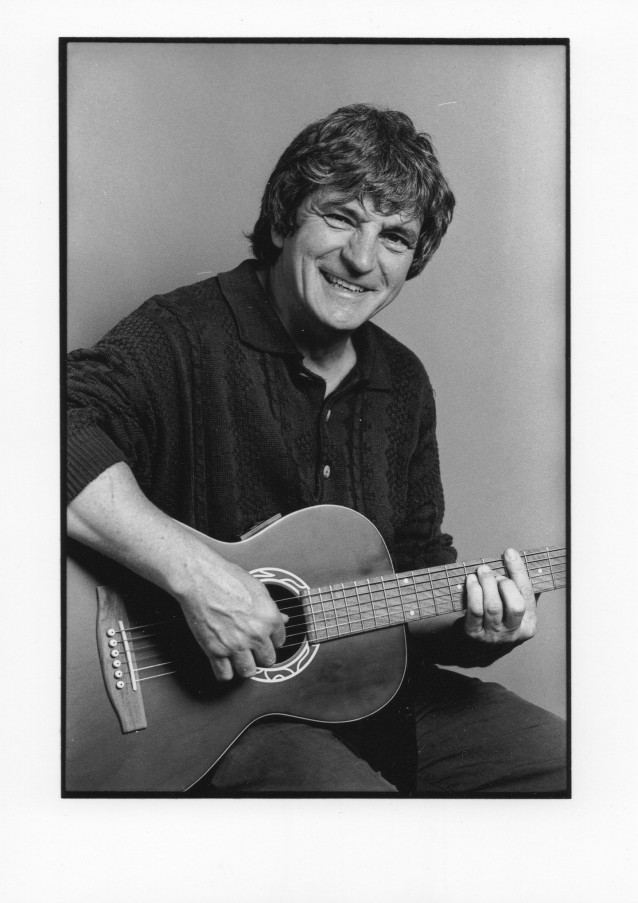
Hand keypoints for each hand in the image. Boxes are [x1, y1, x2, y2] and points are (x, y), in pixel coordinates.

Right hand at [172, 550, 287, 682]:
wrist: (200, 579)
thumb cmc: (227, 578)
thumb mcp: (257, 588)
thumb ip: (271, 609)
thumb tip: (283, 619)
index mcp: (269, 618)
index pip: (280, 641)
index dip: (272, 640)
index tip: (266, 640)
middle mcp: (256, 634)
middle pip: (268, 660)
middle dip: (261, 655)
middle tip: (253, 649)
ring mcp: (236, 644)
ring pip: (248, 672)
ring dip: (245, 666)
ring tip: (239, 658)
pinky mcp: (216, 651)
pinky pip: (225, 675)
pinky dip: (224, 672)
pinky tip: (223, 663)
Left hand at [464, 548, 536, 645]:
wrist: (477, 646)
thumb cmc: (498, 620)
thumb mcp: (515, 610)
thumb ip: (520, 589)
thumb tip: (514, 557)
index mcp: (529, 624)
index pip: (527, 594)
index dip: (518, 571)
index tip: (509, 553)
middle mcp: (513, 632)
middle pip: (515, 606)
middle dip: (503, 584)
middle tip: (492, 573)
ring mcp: (494, 635)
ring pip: (493, 607)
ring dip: (486, 583)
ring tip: (481, 571)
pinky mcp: (475, 634)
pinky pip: (475, 611)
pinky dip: (473, 592)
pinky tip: (471, 581)